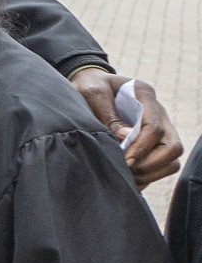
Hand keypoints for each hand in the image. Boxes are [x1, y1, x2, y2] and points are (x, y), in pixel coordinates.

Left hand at [71, 69, 180, 186]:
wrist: (89, 84)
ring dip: (149, 173)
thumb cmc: (89, 86)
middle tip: (125, 170)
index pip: (154, 129)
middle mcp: (158, 114)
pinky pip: (160, 168)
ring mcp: (158, 130)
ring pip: (171, 161)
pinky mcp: (151, 143)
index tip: (124, 160)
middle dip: (150, 164)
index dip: (140, 148)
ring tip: (124, 175)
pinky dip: (145, 177)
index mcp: (145, 96)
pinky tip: (124, 178)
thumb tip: (125, 138)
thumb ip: (108, 115)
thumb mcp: (92, 93)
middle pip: (173, 148)